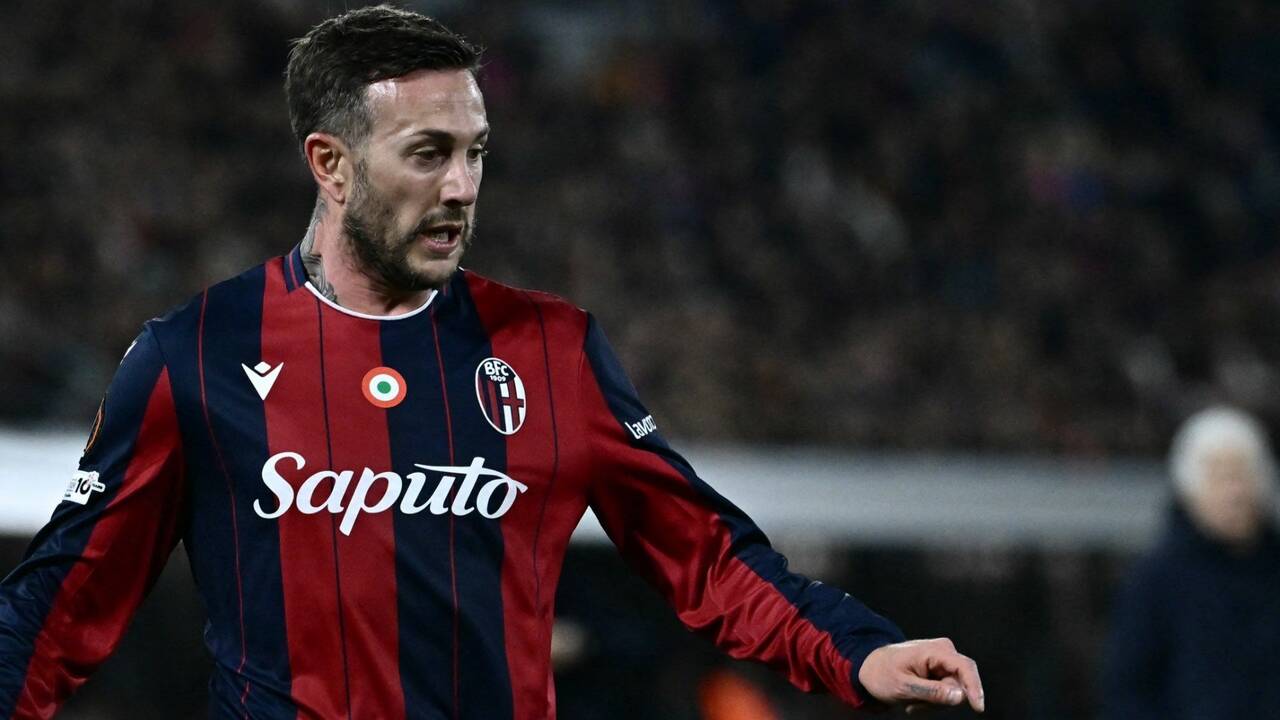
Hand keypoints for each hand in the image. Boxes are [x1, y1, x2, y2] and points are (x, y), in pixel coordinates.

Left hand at [857, 638, 983, 713]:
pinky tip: (915, 698)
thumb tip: (960, 696)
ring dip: (934, 702)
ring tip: (912, 700)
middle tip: (915, 704)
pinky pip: (947, 692)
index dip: (975, 687)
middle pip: (959, 684)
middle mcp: (944, 651)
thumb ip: (932, 692)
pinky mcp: (942, 670)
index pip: (965, 667)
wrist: (870, 668)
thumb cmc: (882, 674)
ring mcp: (944, 660)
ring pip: (954, 692)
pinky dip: (932, 700)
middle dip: (941, 700)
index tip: (978, 707)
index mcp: (935, 650)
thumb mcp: (904, 687)